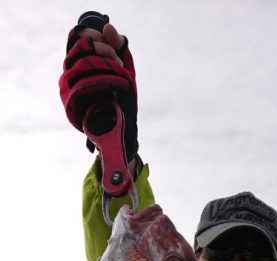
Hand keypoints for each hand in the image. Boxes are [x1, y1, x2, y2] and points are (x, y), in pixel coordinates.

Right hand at [59, 14, 138, 160]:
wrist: (123, 133)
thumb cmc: (122, 101)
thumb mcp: (124, 70)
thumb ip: (118, 47)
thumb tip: (108, 26)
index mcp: (78, 63)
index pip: (78, 37)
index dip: (96, 35)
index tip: (114, 45)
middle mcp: (69, 73)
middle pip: (81, 47)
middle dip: (105, 49)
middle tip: (120, 62)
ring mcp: (67, 88)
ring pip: (83, 62)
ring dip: (107, 64)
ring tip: (123, 75)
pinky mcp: (71, 103)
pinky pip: (85, 83)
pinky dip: (107, 79)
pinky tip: (121, 83)